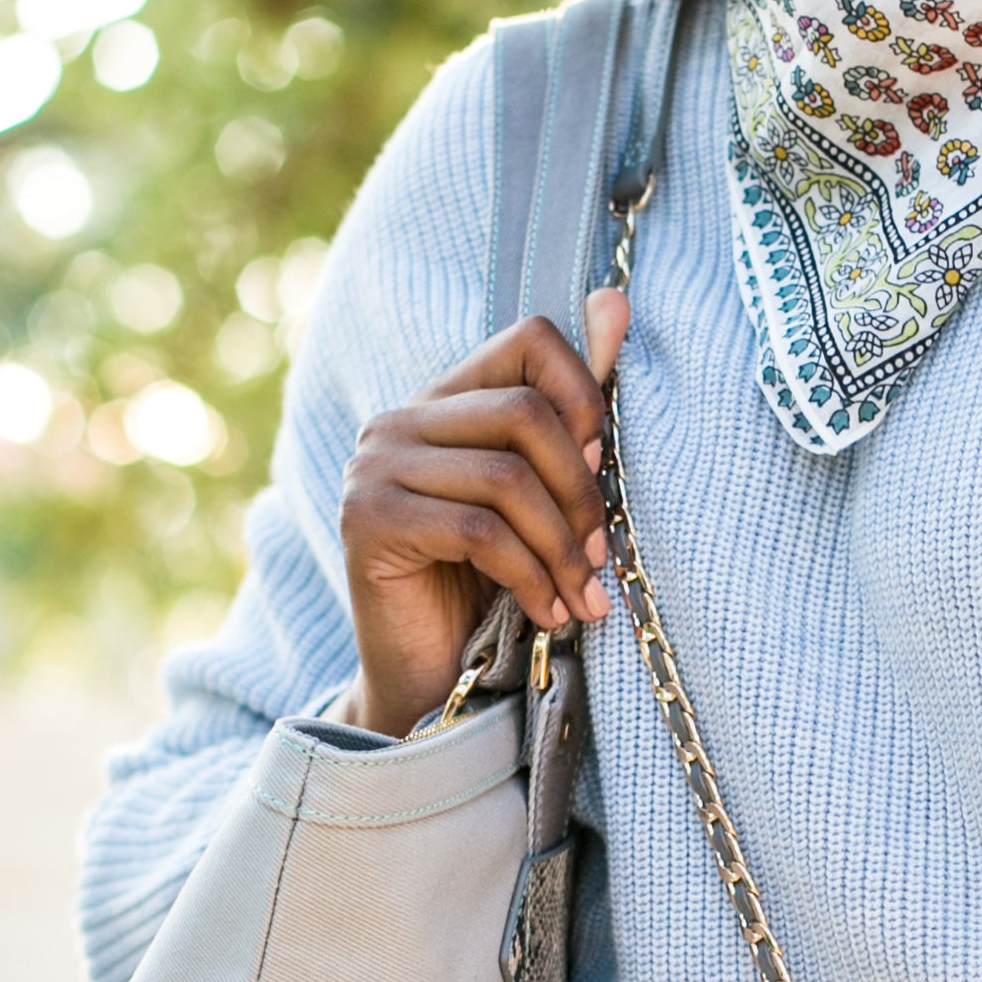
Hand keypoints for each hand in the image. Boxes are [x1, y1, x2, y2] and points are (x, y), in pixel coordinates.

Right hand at [339, 290, 630, 738]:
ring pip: (506, 478)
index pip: (530, 340)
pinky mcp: (365, 521)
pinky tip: (549, 614)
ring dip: (562, 549)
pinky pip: (478, 531)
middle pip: (523, 412)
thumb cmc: (491, 588)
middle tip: (605, 557)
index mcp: (444, 399)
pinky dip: (530, 576)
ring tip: (584, 599)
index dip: (584, 394)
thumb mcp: (543, 498)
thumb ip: (574, 410)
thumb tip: (615, 299)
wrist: (428, 682)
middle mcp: (399, 420)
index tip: (601, 464)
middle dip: (580, 491)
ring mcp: (372, 467)